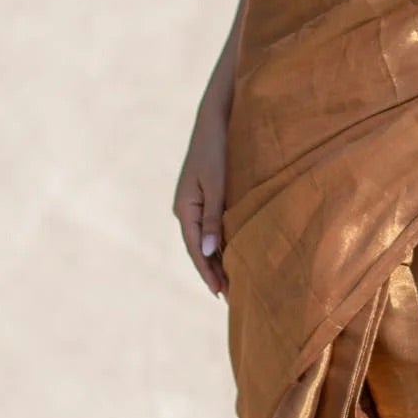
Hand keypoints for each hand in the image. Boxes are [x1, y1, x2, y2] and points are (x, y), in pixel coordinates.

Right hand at [172, 96, 229, 298]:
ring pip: (205, 240)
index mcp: (185, 208)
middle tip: (231, 298)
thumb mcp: (217, 184)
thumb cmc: (217, 149)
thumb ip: (213, 218)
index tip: (220, 294)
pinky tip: (231, 254)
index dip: (207, 272)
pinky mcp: (205, 196)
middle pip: (198, 249)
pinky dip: (220, 244)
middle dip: (213, 273)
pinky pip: (211, 227)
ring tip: (233, 284)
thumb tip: (207, 252)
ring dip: (217, 261)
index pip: (195, 249)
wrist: (214, 119)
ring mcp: (194, 203)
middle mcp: (186, 209)